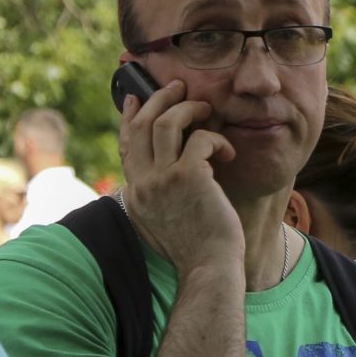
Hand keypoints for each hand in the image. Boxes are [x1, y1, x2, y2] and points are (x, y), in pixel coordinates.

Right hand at [117, 82, 241, 273]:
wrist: (209, 270)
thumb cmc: (196, 250)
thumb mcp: (163, 223)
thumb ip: (157, 197)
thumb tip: (162, 175)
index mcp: (135, 194)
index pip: (126, 145)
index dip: (131, 118)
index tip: (136, 98)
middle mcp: (143, 184)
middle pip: (142, 125)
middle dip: (160, 99)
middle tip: (179, 86)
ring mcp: (163, 179)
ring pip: (167, 122)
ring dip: (189, 108)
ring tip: (207, 108)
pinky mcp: (189, 177)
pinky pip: (201, 139)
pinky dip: (217, 140)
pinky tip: (228, 153)